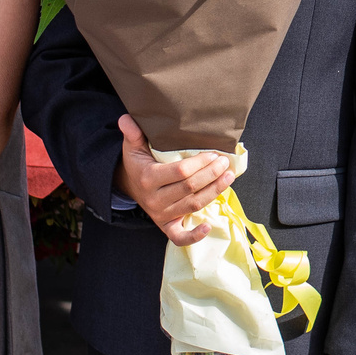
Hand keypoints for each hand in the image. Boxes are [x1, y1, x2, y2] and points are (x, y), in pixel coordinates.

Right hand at [113, 115, 232, 244]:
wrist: (130, 186)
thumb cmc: (138, 164)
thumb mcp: (133, 147)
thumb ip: (132, 133)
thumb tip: (127, 118)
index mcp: (148, 178)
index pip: (180, 171)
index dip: (200, 163)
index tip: (214, 154)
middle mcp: (155, 199)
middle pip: (190, 188)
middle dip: (212, 174)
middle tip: (225, 162)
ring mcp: (161, 215)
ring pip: (193, 205)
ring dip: (214, 192)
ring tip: (229, 177)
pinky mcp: (165, 226)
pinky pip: (179, 237)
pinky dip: (194, 235)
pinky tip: (208, 226)